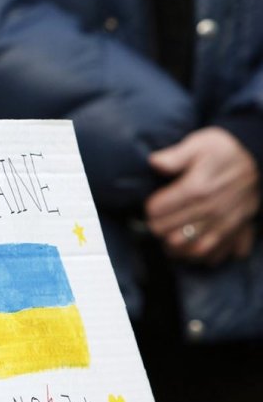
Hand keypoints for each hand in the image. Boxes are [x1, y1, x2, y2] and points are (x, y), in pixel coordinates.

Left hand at [146, 127, 258, 263]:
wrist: (257, 157)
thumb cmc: (223, 151)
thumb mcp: (197, 144)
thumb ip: (174, 156)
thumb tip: (154, 163)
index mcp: (197, 189)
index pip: (158, 212)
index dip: (150, 209)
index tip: (152, 205)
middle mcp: (212, 211)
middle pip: (171, 234)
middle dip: (158, 228)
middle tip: (157, 221)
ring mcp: (225, 225)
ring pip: (191, 251)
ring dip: (175, 247)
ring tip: (168, 237)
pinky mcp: (237, 233)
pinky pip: (215, 256)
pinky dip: (200, 257)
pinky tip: (190, 247)